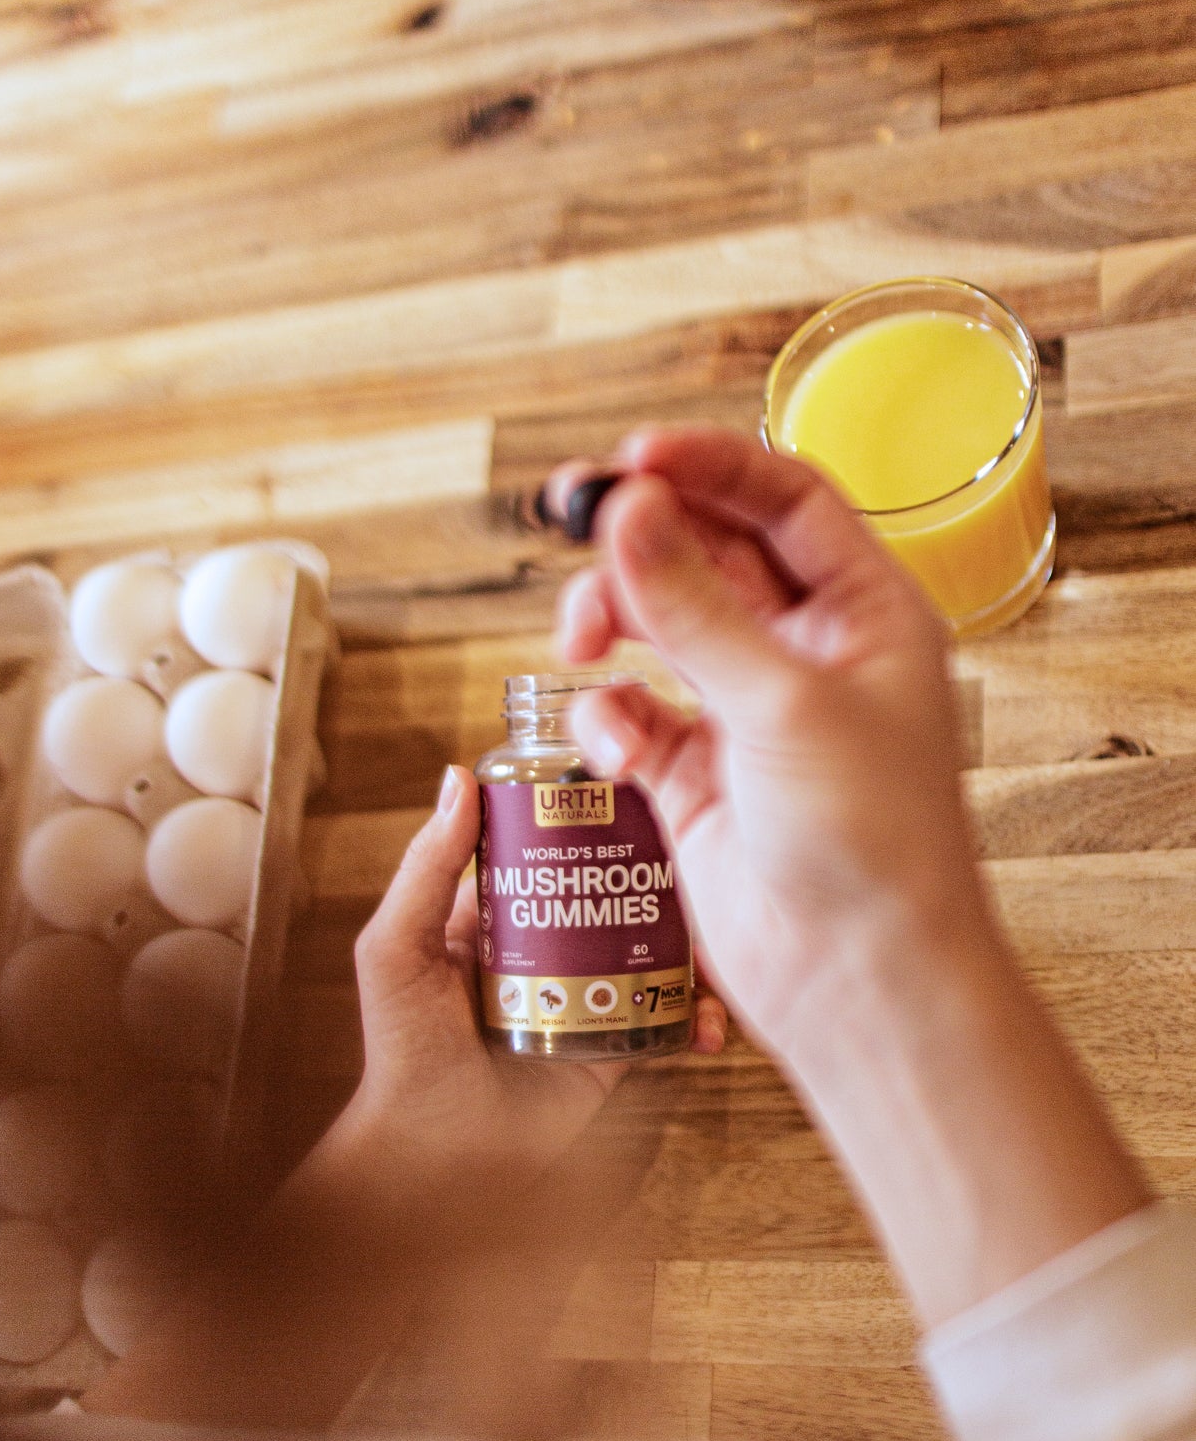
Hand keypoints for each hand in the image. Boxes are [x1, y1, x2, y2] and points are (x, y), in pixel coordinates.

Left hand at [323, 762, 725, 1254]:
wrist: (435, 1155)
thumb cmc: (401, 1051)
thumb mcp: (396, 947)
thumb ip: (425, 868)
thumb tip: (458, 778)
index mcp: (500, 916)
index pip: (552, 848)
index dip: (591, 816)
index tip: (638, 782)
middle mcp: (550, 948)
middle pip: (615, 891)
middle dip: (660, 872)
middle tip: (697, 853)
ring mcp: (587, 995)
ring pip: (653, 949)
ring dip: (692, 939)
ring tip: (716, 931)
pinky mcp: (615, 1046)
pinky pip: (667, 1017)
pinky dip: (698, 1012)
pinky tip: (710, 1011)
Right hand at [549, 426, 988, 1058]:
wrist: (860, 982)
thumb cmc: (871, 842)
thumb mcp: (781, 701)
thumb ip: (692, 602)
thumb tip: (626, 508)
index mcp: (865, 614)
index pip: (784, 499)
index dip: (709, 465)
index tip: (632, 458)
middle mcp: (807, 655)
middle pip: (709, 552)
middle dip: (639, 535)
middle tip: (569, 518)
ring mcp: (748, 717)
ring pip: (659, 627)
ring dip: (611, 618)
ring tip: (579, 641)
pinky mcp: (697, 781)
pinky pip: (633, 716)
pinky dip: (608, 716)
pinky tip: (610, 745)